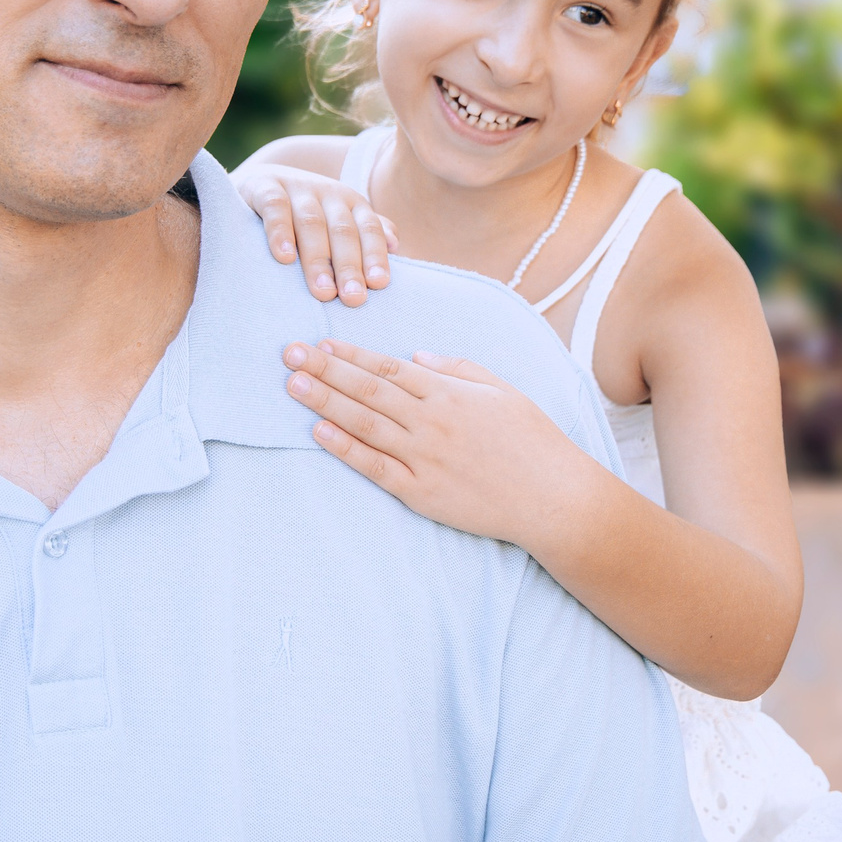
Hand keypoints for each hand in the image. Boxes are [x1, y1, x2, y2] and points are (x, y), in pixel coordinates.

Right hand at [232, 165, 396, 304]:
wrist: (257, 183)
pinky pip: (275, 208)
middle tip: (353, 299)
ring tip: (323, 291)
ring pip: (312, 223)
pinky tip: (283, 258)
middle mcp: (328, 193)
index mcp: (351, 203)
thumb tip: (395, 245)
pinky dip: (279, 232)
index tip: (378, 284)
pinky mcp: (264, 187)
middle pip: (343, 230)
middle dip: (349, 266)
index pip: (369, 229)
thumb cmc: (303, 215)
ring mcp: (296, 188)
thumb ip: (365, 233)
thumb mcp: (337, 221)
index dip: (375, 255)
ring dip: (318, 259)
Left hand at [280, 337, 592, 547]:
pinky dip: (345, 448)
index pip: (389, 367)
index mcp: (450, 393)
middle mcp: (431, 421)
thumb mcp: (502, 391)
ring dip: (325, 401)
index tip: (322, 343)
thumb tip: (417, 356)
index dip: (351, 355)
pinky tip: (319, 432)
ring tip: (293, 384)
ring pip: (364, 423)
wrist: (553, 498)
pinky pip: (375, 467)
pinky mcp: (422, 492)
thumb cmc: (533, 441)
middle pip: (367, 389)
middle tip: (288, 353)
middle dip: (324, 369)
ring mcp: (424, 457)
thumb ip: (458, 370)